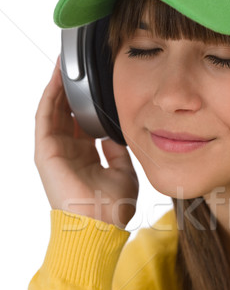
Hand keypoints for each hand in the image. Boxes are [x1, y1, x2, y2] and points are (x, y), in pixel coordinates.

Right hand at [35, 59, 138, 227]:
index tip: (95, 85)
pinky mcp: (45, 152)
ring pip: (54, 112)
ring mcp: (55, 153)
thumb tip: (116, 132)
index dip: (88, 104)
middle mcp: (68, 154)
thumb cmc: (112, 207)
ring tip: (64, 64)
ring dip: (58, 87)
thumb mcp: (123, 172)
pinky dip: (50, 96)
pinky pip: (45, 117)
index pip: (84, 125)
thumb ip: (118, 151)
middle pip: (67, 114)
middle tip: (76, 64)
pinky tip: (57, 79)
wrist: (99, 226)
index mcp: (86, 160)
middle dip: (71, 89)